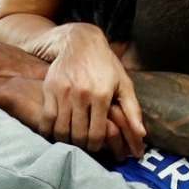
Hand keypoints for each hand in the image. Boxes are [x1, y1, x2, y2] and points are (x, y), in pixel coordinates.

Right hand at [43, 26, 142, 153]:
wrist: (81, 42)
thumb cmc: (106, 65)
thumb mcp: (124, 84)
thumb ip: (132, 110)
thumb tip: (142, 134)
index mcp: (102, 95)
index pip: (97, 133)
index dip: (96, 145)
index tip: (95, 146)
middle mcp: (82, 94)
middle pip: (78, 134)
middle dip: (82, 144)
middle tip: (83, 144)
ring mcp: (64, 92)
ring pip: (61, 129)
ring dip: (66, 139)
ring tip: (71, 139)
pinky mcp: (50, 89)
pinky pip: (46, 119)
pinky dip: (49, 130)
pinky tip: (55, 131)